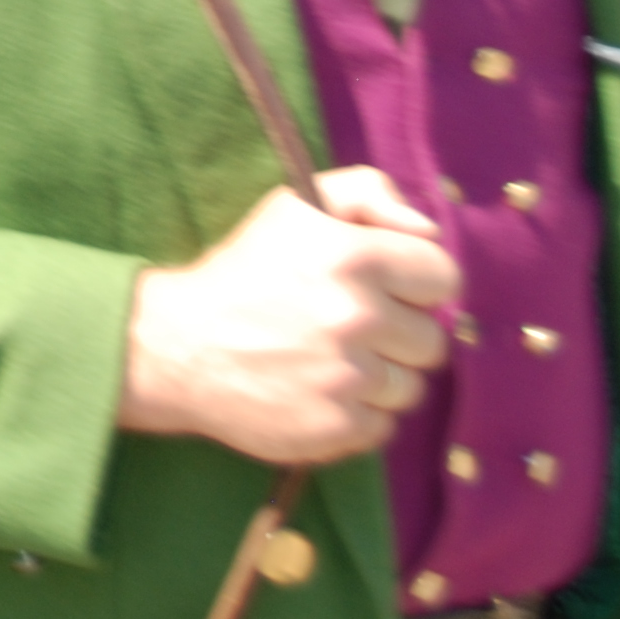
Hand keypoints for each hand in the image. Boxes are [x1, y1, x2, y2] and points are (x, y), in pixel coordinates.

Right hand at [121, 167, 461, 465]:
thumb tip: (430, 230)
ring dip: (381, 377)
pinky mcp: (336, 426)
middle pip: (432, 340)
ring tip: (332, 361)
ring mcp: (348, 378)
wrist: (176, 344)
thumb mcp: (296, 205)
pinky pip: (384, 426)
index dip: (416, 282)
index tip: (385, 288)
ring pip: (411, 388)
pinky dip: (358, 414)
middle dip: (398, 334)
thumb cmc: (244, 270)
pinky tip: (320, 391)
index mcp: (355, 256)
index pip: (443, 277)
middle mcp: (357, 317)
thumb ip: (370, 192)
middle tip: (350, 327)